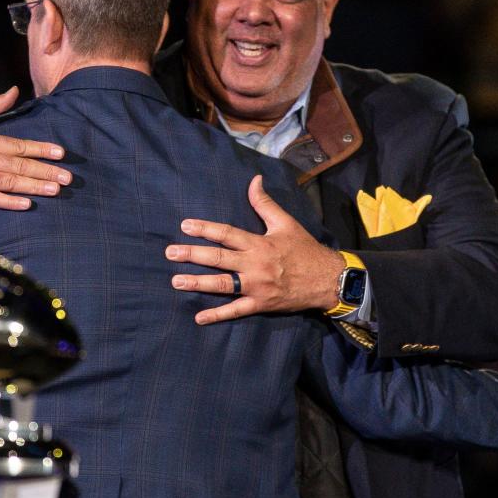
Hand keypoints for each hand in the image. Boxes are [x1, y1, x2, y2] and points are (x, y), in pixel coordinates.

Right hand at [0, 87, 71, 210]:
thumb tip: (13, 90)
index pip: (20, 146)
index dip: (41, 149)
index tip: (61, 153)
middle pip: (21, 166)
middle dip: (46, 172)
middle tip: (68, 178)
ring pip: (11, 183)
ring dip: (34, 187)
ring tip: (55, 190)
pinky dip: (10, 202)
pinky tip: (26, 204)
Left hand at [165, 175, 344, 324]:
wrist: (327, 279)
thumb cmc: (304, 249)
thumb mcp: (286, 223)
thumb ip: (265, 203)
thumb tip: (254, 180)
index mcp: (259, 243)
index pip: (227, 234)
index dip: (205, 229)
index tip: (185, 226)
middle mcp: (255, 265)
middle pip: (219, 259)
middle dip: (192, 255)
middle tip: (170, 253)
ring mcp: (257, 287)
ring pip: (223, 285)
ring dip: (198, 283)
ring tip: (176, 281)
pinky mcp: (261, 304)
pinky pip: (236, 310)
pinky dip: (217, 315)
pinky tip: (199, 317)